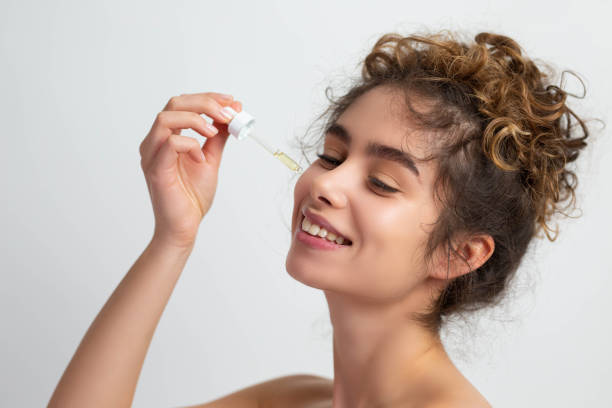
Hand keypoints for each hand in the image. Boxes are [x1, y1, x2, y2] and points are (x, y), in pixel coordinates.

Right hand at [139, 92, 241, 247]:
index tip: (231, 102)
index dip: (209, 98)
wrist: (185, 226)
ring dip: (196, 119)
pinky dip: (190, 144)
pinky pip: (169, 144)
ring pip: (166, 118)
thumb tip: (230, 116)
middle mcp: (155, 142)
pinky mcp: (156, 169)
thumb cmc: (192, 196)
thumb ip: (217, 137)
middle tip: (228, 114)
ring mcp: (152, 155)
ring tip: (214, 132)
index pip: (183, 104)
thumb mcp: (211, 159)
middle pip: (174, 104)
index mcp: (166, 137)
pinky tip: (200, 158)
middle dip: (205, 103)